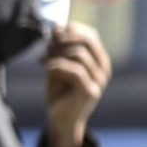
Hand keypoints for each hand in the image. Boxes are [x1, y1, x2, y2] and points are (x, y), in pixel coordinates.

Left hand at [41, 22, 110, 146]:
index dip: (72, 28)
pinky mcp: (90, 91)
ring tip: (43, 59)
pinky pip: (74, 70)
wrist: (60, 120)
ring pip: (79, 54)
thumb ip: (59, 48)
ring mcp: (99, 80)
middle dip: (64, 39)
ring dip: (57, 53)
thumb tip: (56, 27)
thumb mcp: (58, 66)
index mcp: (99, 60)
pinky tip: (45, 67)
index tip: (54, 30)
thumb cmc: (60, 92)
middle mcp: (104, 69)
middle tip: (47, 45)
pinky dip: (57, 65)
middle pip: (86, 41)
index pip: (91, 35)